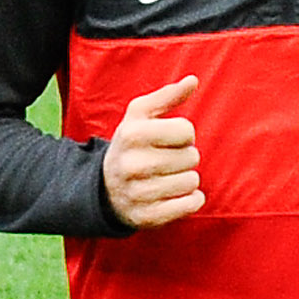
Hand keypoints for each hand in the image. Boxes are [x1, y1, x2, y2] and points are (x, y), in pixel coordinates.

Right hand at [102, 74, 202, 228]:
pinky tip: (180, 196)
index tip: (169, 140)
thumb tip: (193, 81)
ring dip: (187, 179)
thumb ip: (167, 96)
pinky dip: (192, 200)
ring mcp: (139, 193)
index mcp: (132, 135)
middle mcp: (132, 165)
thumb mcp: (140, 116)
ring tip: (170, 177)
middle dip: (185, 157)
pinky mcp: (147, 217)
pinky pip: (189, 205)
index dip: (184, 135)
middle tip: (168, 161)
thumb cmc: (131, 145)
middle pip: (191, 157)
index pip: (186, 131)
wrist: (104, 188)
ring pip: (192, 181)